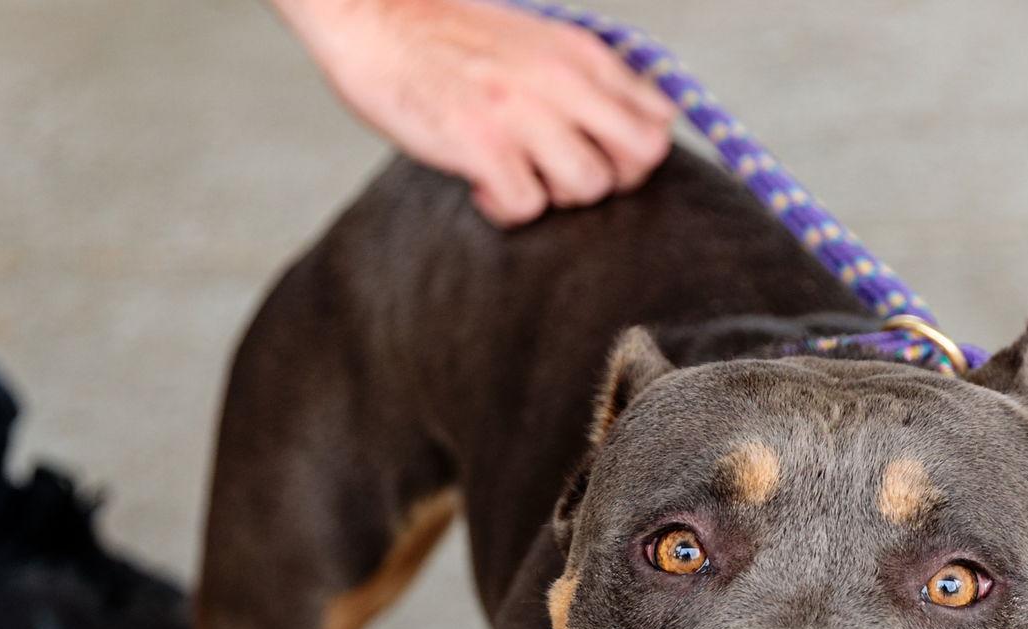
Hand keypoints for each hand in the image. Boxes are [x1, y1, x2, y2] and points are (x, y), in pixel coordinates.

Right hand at [274, 0, 677, 224]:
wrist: (369, 15)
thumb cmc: (446, 38)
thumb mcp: (534, 43)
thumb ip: (581, 83)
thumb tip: (624, 133)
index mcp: (579, 54)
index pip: (658, 117)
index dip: (636, 152)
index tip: (598, 155)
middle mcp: (561, 79)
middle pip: (641, 157)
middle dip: (611, 181)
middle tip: (564, 176)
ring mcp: (524, 112)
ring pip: (588, 186)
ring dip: (554, 196)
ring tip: (515, 175)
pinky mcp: (483, 144)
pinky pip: (527, 207)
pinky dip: (504, 209)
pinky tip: (479, 185)